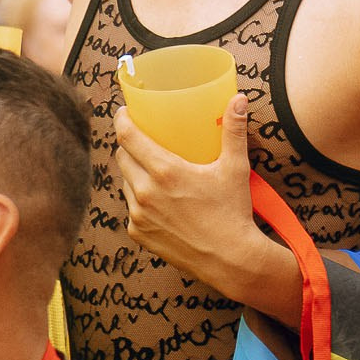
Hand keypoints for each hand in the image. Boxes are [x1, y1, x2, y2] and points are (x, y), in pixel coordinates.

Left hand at [113, 92, 262, 288]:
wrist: (231, 260)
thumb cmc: (233, 213)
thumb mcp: (235, 169)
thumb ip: (234, 132)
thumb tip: (238, 99)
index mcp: (165, 172)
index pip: (127, 136)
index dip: (122, 119)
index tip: (125, 112)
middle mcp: (145, 192)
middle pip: (122, 156)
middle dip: (129, 144)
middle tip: (143, 140)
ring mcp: (138, 215)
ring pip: (125, 181)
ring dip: (134, 172)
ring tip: (151, 170)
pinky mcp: (138, 233)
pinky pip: (131, 207)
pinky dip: (140, 200)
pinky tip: (157, 200)